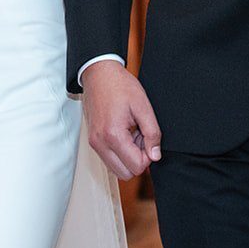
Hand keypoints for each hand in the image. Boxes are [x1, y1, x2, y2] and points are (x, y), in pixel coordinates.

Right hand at [81, 61, 161, 179]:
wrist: (99, 74)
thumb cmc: (119, 85)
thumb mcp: (143, 106)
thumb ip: (152, 133)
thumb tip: (155, 155)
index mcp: (113, 135)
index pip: (136, 166)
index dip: (148, 156)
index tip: (147, 138)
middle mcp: (100, 143)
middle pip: (125, 173)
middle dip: (137, 159)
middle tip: (140, 137)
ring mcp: (94, 143)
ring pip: (116, 169)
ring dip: (128, 157)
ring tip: (132, 134)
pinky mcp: (92, 140)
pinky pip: (109, 159)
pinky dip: (119, 152)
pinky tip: (124, 133)